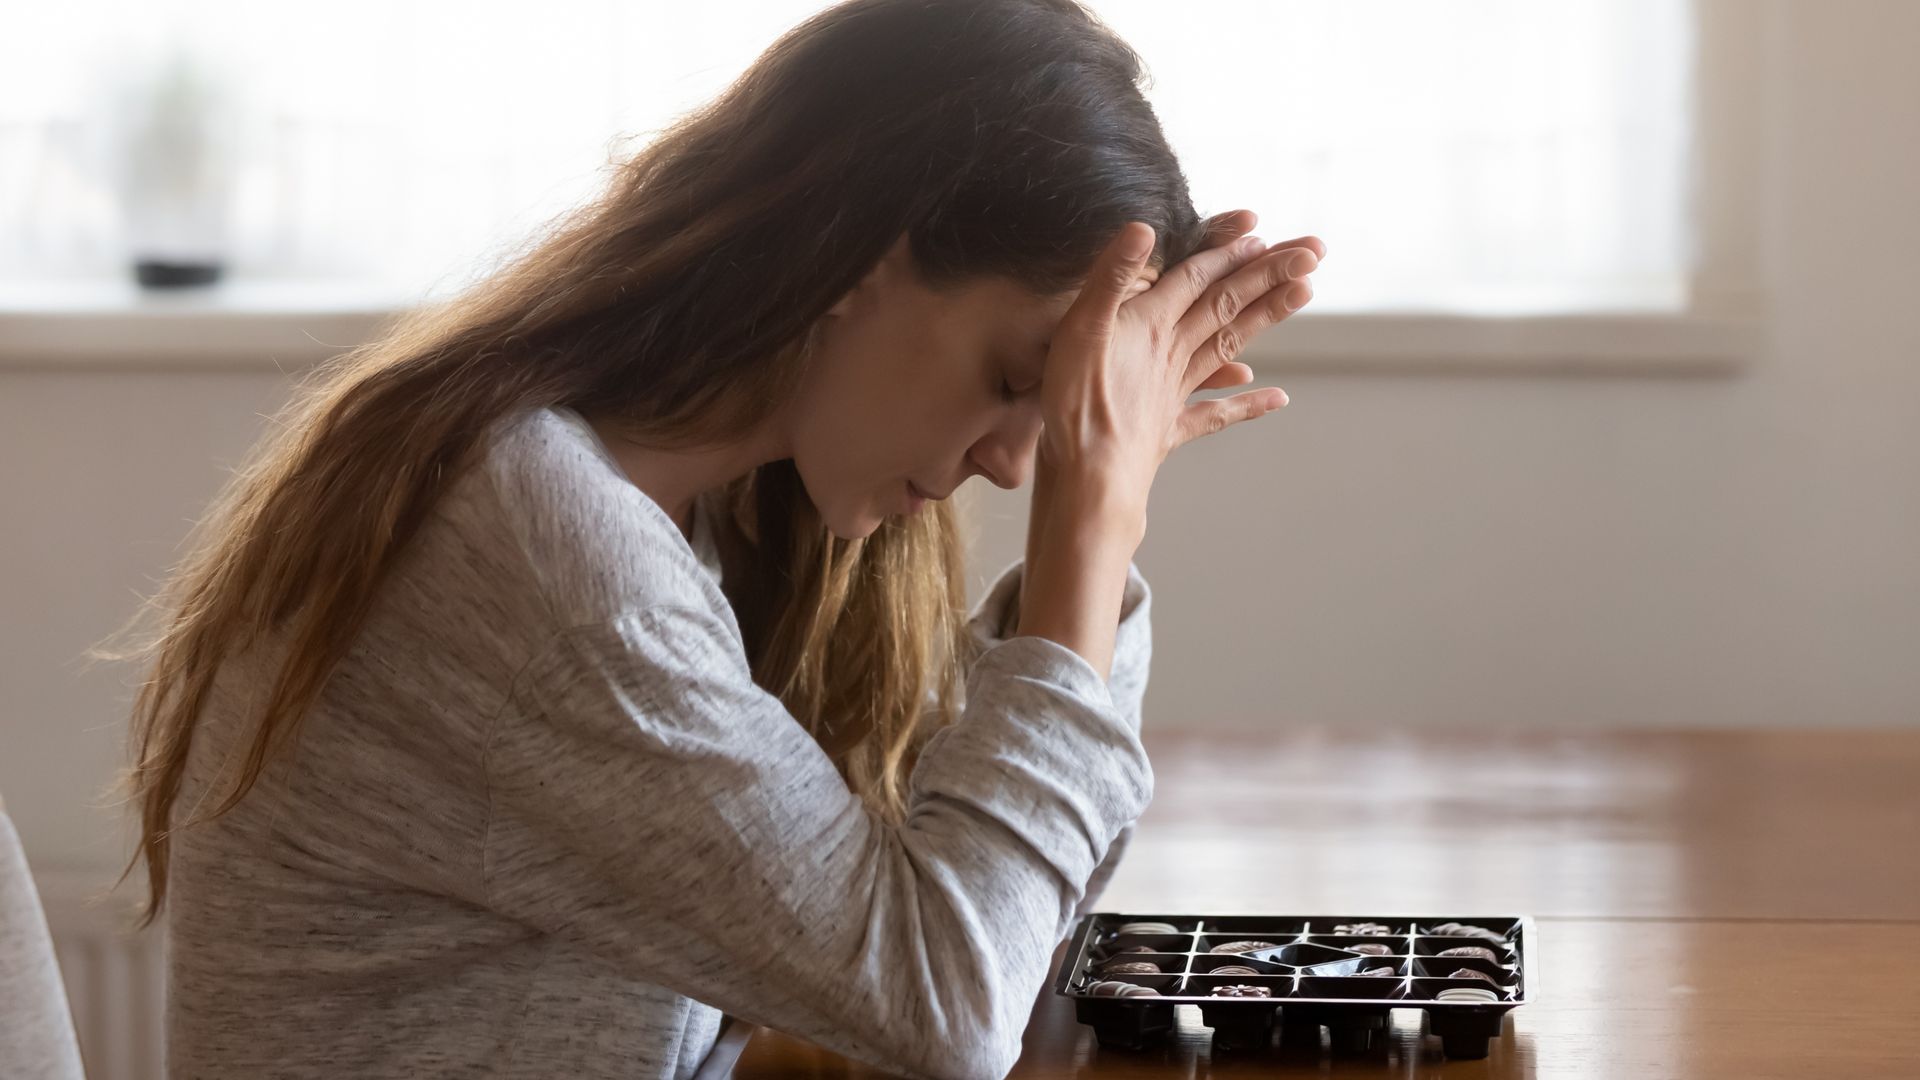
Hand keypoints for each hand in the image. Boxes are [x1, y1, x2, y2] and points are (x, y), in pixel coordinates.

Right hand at [1034, 209, 1321, 514]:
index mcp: (1150, 326)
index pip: (1199, 278)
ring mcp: (1176, 393)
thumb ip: (1111, 277)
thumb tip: (1143, 227)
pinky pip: (1217, 414)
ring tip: (1305, 294)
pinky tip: (1280, 398)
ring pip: (1231, 345)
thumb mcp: (1079, 329)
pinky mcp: (1170, 430)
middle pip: (1227, 305)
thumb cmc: (1075, 405)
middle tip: (1313, 252)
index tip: (1265, 233)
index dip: (1229, 253)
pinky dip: (1248, 405)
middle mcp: (1172, 354)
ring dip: (1267, 317)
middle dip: (1269, 275)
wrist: (1088, 479)